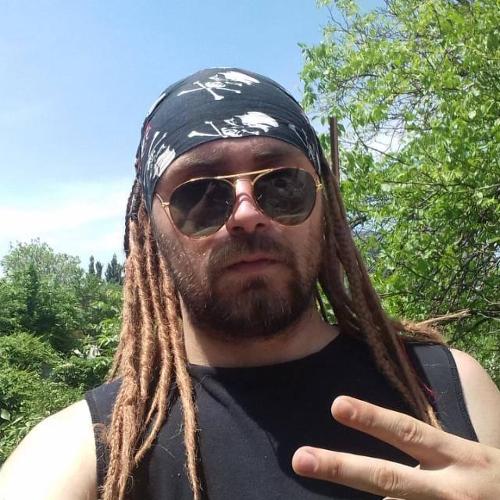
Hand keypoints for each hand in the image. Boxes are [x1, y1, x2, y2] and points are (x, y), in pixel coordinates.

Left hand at [292, 396, 499, 499]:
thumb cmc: (496, 484)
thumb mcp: (470, 460)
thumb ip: (431, 451)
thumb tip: (388, 443)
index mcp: (458, 457)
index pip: (407, 432)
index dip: (371, 418)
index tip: (335, 404)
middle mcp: (451, 490)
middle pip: (389, 478)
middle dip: (341, 468)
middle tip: (300, 459)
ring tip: (322, 469)